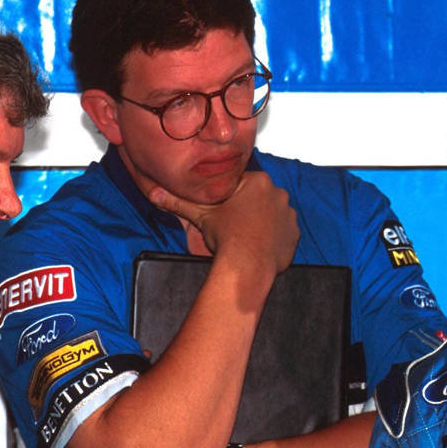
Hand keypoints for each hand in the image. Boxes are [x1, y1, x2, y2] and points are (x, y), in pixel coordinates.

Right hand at [149, 172, 298, 274]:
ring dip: (261, 223)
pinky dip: (272, 238)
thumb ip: (177, 202)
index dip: (230, 199)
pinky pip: (282, 232)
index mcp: (258, 181)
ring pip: (271, 214)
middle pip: (258, 198)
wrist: (246, 266)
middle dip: (247, 209)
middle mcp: (278, 193)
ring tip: (245, 237)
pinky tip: (258, 246)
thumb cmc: (225, 237)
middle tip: (233, 226)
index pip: (241, 185)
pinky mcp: (294, 234)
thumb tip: (153, 193)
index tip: (224, 212)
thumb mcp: (199, 215)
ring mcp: (289, 214)